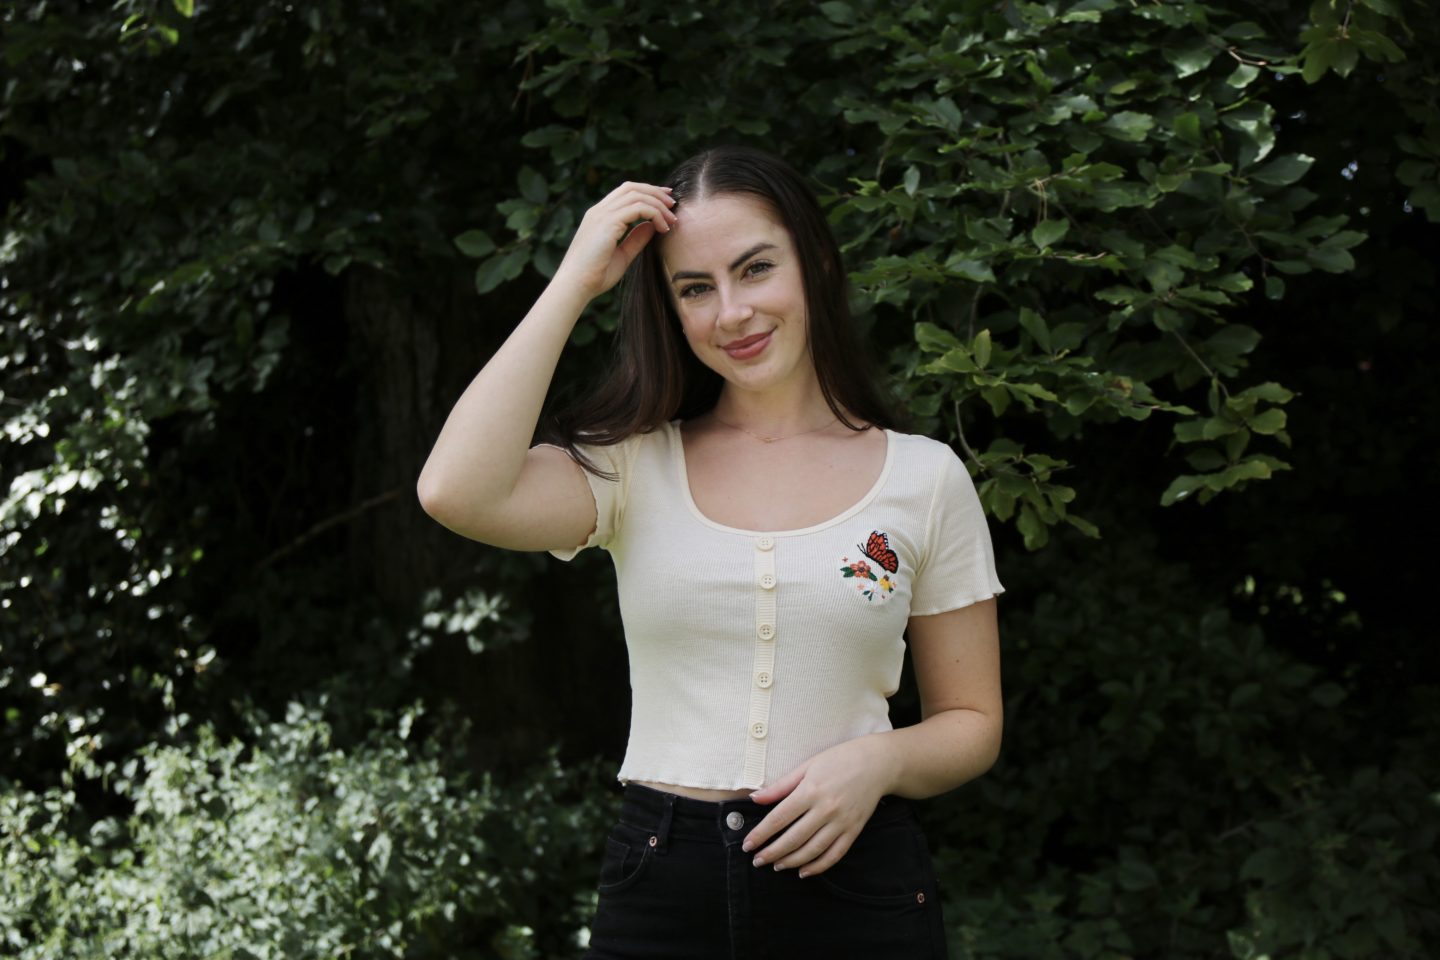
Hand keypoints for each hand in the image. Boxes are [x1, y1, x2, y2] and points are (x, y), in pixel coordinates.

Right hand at [552, 181, 676, 300]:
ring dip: (658, 204)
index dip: (647, 192)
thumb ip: (636, 239)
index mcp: (599, 216)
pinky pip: (638, 208)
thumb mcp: (622, 255)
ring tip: (671, 220)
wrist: (576, 285)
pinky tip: (662, 228)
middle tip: (673, 204)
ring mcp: (602, 214)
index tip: (665, 201)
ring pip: (637, 195)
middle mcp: (599, 211)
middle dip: (655, 192)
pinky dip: (655, 214)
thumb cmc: (595, 276)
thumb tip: (652, 225)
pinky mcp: (608, 223)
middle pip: (632, 188)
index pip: (625, 193)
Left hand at [742, 734, 897, 877]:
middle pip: (793, 839)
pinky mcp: (854, 831)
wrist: (878, 763)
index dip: (761, 834)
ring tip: (776, 866)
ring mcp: (841, 822)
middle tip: (758, 860)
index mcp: (810, 790)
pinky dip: (818, 867)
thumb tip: (755, 799)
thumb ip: (781, 786)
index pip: (778, 819)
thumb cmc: (839, 759)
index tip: (748, 845)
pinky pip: (834, 855)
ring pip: (812, 850)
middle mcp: (826, 809)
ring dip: (791, 862)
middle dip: (772, 853)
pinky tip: (804, 871)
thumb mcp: (807, 766)